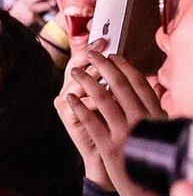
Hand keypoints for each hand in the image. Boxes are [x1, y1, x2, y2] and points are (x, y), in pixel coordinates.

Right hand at [55, 40, 111, 186]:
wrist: (107, 154)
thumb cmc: (113, 125)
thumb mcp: (116, 99)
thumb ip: (117, 83)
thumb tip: (130, 64)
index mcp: (79, 83)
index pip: (81, 60)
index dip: (91, 50)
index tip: (105, 41)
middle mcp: (69, 90)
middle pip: (75, 67)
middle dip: (90, 59)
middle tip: (104, 51)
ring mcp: (66, 103)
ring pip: (76, 83)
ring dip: (92, 78)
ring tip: (106, 76)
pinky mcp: (67, 116)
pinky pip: (77, 102)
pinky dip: (90, 100)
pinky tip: (102, 98)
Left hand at [65, 51, 173, 195]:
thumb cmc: (159, 168)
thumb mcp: (162, 135)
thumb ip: (155, 113)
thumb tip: (153, 87)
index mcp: (157, 118)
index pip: (139, 84)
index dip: (124, 66)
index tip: (113, 55)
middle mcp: (143, 122)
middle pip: (120, 86)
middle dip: (103, 66)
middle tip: (91, 53)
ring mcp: (125, 135)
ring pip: (103, 99)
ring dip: (86, 81)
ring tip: (75, 71)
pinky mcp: (109, 149)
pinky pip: (90, 122)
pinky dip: (78, 107)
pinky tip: (69, 98)